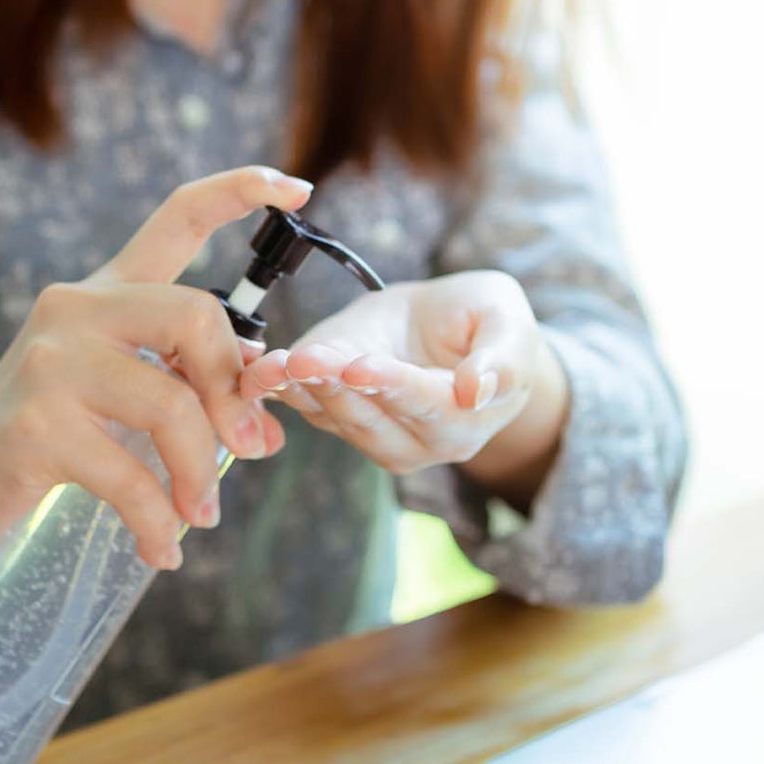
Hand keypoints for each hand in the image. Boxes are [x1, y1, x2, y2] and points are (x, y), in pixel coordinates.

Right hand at [0, 167, 308, 568]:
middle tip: (245, 451)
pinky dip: (157, 523)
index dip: (240, 192)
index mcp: (104, 291)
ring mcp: (51, 363)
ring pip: (171, 407)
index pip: (177, 219)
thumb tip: (264, 430)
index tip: (299, 187)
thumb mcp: (119, 401)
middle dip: (232, 392)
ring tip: (197, 516)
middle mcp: (75, 308)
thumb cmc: (43, 438)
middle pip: (195, 315)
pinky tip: (161, 549)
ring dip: (199, 475)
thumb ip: (187, 395)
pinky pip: (131, 477)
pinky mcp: (36, 425)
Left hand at [241, 269, 568, 502]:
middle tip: (305, 360)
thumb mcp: (507, 321)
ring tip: (276, 363)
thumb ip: (502, 358)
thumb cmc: (485, 323)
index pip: (428, 406)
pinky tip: (256, 368)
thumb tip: (475, 391)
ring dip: (301, 390)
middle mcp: (417, 442)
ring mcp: (371, 433)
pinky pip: (304, 404)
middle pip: (372, 419)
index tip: (360, 365)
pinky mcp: (334, 414)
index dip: (394, 386)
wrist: (448, 326)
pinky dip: (276, 387)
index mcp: (464, 421)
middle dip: (335, 388)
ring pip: (333, 417)